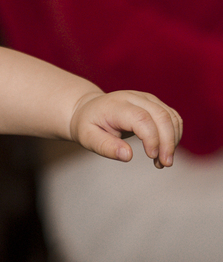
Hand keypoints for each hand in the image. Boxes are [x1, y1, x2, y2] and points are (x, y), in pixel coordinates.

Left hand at [69, 90, 183, 167]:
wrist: (88, 109)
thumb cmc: (88, 125)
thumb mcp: (87, 138)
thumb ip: (105, 147)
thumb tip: (128, 156)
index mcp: (116, 105)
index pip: (141, 118)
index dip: (152, 138)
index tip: (152, 156)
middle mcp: (134, 98)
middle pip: (161, 116)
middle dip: (168, 142)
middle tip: (165, 164)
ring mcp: (147, 98)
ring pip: (171, 117)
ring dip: (173, 140)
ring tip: (163, 162)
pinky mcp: (155, 103)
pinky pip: (172, 118)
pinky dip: (174, 135)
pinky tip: (165, 151)